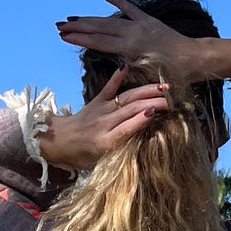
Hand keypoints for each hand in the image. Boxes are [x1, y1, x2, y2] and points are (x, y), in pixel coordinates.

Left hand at [37, 66, 170, 170]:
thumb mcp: (100, 163)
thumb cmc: (82, 157)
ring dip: (146, 91)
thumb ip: (118, 153)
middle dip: (152, 102)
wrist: (59, 142)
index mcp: (105, 142)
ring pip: (127, 98)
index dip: (141, 119)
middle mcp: (104, 124)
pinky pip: (108, 88)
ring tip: (164, 88)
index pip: (127, 128)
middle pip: (131, 110)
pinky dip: (117, 77)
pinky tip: (126, 66)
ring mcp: (100, 110)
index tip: (157, 111)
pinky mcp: (96, 101)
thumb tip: (140, 144)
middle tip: (172, 100)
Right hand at [56, 0, 205, 84]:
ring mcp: (139, 24)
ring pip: (109, 19)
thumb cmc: (173, 74)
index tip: (64, 37)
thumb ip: (131, 66)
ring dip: (90, 18)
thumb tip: (115, 61)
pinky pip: (129, 8)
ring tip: (72, 17)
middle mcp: (132, 33)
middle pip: (99, 28)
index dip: (81, 39)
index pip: (100, 42)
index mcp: (131, 48)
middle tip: (60, 26)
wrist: (193, 58)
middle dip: (78, 27)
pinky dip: (117, 1)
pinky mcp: (147, 20)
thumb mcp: (148, 74)